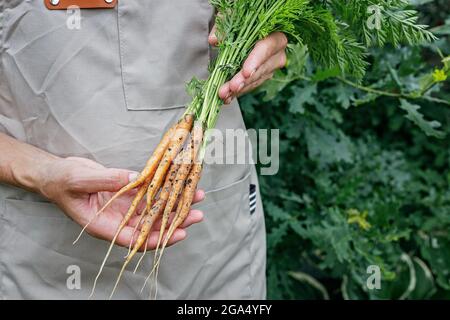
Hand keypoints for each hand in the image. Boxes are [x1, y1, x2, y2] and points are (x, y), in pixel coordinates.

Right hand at [38, 157, 204, 249]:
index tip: (179, 235)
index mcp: (104, 225)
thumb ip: (107, 180)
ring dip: (175, 204)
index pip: (135, 239)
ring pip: (154, 209)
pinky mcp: (128, 192)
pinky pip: (149, 193)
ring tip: (196, 197)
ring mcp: (125, 206)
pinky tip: (179, 183)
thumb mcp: (81, 180)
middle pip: (151, 225)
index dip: (158, 239)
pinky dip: (164, 189)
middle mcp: (118, 218)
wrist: (57, 173)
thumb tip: (136, 179)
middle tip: (197, 214)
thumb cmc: (62, 181)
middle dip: (175, 221)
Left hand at [209, 25, 287, 103]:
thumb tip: (214, 40)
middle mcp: (277, 54)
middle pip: (261, 69)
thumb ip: (224, 26)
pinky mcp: (262, 76)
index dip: (256, 61)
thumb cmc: (243, 20)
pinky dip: (238, 92)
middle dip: (244, 80)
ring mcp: (270, 67)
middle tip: (230, 88)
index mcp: (275, 35)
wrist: (249, 27)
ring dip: (238, 89)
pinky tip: (226, 97)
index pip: (267, 48)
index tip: (245, 73)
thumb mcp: (233, 16)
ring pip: (256, 81)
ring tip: (223, 94)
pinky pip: (251, 86)